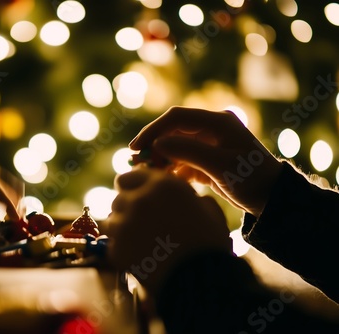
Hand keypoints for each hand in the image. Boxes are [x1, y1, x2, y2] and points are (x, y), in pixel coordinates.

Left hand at [106, 167, 231, 294]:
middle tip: (140, 222)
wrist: (198, 280)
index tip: (136, 194)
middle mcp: (137, 200)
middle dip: (127, 208)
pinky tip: (136, 257)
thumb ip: (193, 198)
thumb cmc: (208, 243)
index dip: (132, 186)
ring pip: (110, 220)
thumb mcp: (209, 211)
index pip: (128, 177)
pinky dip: (120, 249)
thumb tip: (190, 198)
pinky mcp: (115, 248)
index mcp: (160, 185)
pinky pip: (111, 244)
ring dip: (120, 228)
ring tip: (138, 241)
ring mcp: (123, 224)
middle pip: (118, 198)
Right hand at [129, 107, 282, 216]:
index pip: (176, 118)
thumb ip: (188, 152)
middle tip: (137, 164)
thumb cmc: (251, 180)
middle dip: (154, 147)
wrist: (272, 200)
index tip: (136, 147)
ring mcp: (208, 144)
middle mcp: (211, 129)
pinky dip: (171, 169)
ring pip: (174, 147)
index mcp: (217, 122)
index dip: (153, 130)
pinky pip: (182, 160)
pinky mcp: (206, 160)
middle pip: (172, 132)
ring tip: (148, 174)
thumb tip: (156, 145)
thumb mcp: (221, 166)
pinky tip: (165, 180)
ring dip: (161, 160)